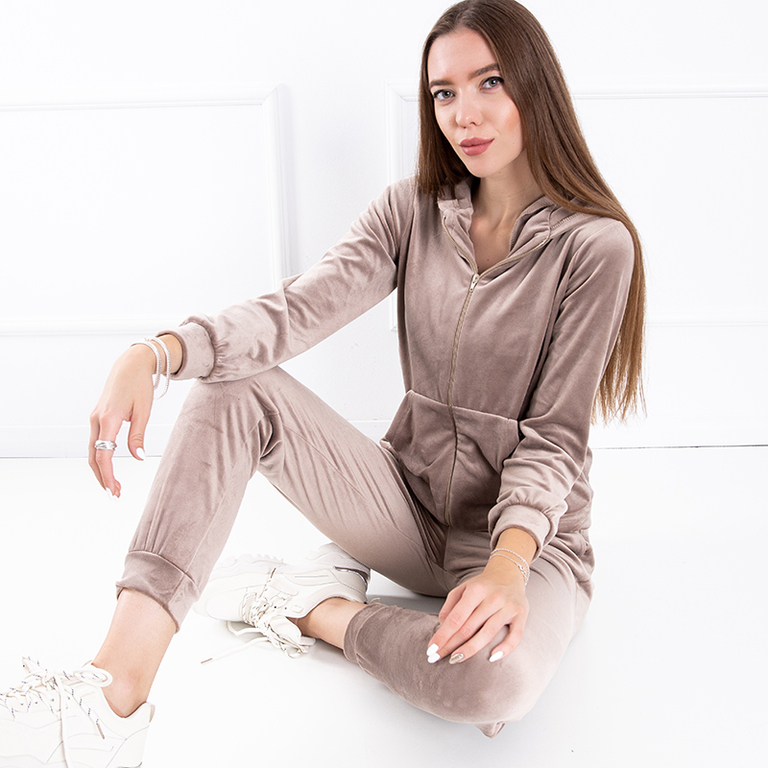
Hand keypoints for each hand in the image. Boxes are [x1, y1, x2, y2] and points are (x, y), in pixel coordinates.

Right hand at [88, 344, 155, 496]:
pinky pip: (95, 442)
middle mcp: (96, 420)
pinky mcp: (97, 417)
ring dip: (101, 470)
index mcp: (108, 419)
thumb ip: (138, 435)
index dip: (107, 475)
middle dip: (103, 477)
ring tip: (115, 485)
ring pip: (92, 451)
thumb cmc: (139, 385)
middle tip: (115, 494)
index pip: (104, 455)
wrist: (130, 365)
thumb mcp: (144, 411)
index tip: (113, 490)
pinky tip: (109, 467)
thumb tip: (138, 457)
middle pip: (94, 457)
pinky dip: (100, 458)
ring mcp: (94, 418)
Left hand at [426, 559, 528, 664]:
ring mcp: (508, 607)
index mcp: (476, 590)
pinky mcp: (521, 615)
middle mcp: (493, 598)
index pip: (456, 618)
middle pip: (469, 627)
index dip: (442, 635)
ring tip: (456, 659)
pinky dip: (505, 648)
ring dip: (470, 650)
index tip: (431, 649)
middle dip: (451, 645)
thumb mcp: (463, 588)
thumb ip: (450, 605)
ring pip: (488, 633)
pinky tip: (492, 658)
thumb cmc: (483, 585)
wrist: (510, 572)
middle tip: (437, 658)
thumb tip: (441, 625)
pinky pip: (515, 636)